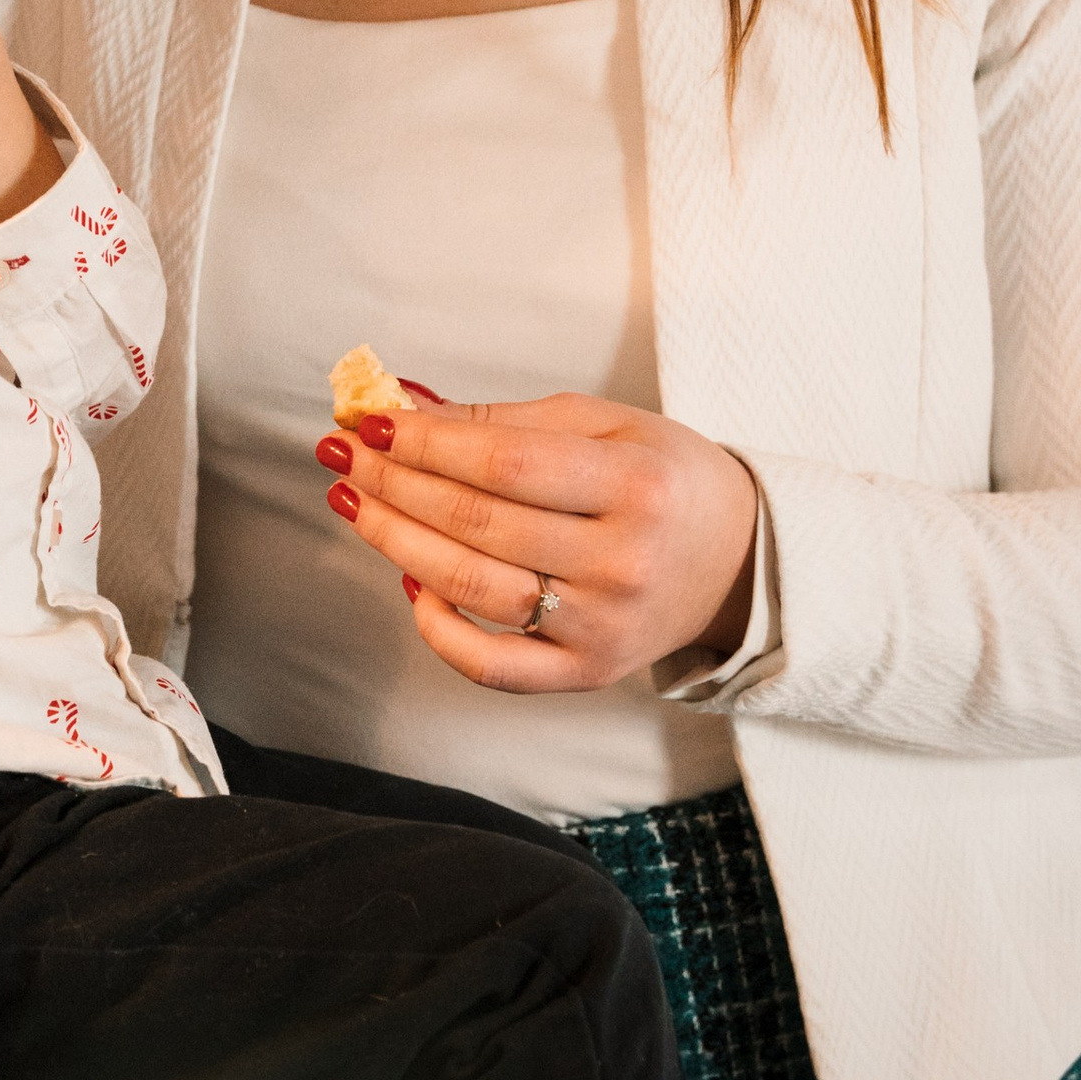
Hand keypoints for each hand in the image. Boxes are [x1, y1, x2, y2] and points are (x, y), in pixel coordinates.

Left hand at [315, 390, 759, 693]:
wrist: (736, 560)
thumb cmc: (662, 479)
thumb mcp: (603, 425)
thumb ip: (504, 420)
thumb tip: (402, 406)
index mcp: (636, 484)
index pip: (504, 463)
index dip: (426, 443)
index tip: (371, 423)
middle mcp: (622, 560)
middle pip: (478, 524)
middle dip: (395, 484)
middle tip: (344, 456)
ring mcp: (602, 626)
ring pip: (472, 588)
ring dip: (396, 543)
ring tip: (354, 503)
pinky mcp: (586, 673)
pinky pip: (490, 664)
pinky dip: (437, 627)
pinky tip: (408, 582)